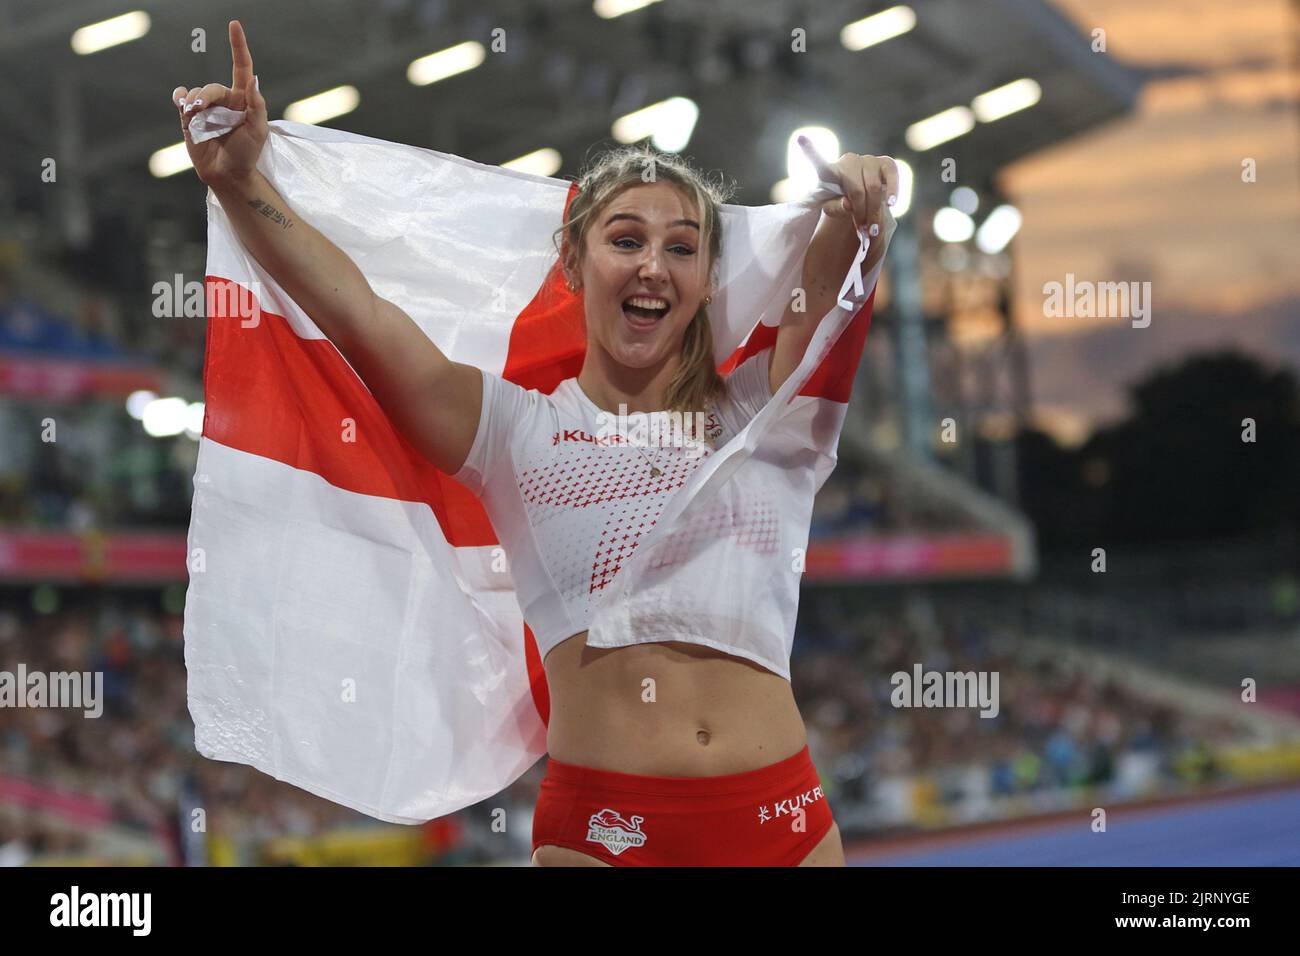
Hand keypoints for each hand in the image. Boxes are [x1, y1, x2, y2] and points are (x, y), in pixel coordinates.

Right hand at [171, 20, 267, 187]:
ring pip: (194, 94)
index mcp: (244, 99)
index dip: (238, 46)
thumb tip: (254, 82)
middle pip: (211, 87)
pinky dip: (180, 98)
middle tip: (200, 109)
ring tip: (195, 117)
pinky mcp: (190, 117)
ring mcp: (206, 108)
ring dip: (193, 103)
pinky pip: (181, 98)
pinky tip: (182, 105)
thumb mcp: (259, 131)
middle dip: (205, 97)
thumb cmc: (247, 153)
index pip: (241, 67)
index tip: (234, 25)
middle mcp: (225, 100)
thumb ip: (257, 107)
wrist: (228, 174)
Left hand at [797, 135, 897, 256]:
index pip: (818, 162)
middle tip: (864, 231)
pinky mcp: (885, 162)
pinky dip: (893, 190)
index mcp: (829, 171)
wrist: (862, 197)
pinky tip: (891, 204)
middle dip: (862, 213)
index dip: (810, 151)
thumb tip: (849, 203)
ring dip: (875, 210)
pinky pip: (891, 175)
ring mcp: (868, 159)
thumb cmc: (841, 202)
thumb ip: (836, 208)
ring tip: (874, 228)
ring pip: (874, 187)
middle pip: (857, 190)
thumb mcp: (832, 209)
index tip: (800, 138)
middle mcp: (848, 161)